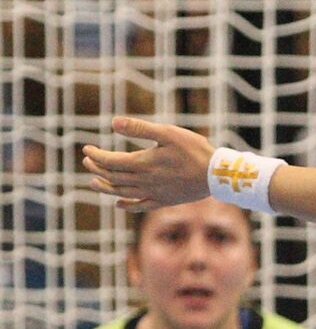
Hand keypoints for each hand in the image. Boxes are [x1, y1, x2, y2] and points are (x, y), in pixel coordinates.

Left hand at [82, 117, 214, 210]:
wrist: (215, 174)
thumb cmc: (194, 149)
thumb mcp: (168, 132)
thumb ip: (140, 128)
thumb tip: (113, 122)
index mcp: (143, 163)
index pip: (110, 161)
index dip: (96, 156)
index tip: (86, 149)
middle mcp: (144, 181)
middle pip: (113, 177)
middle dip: (97, 168)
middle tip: (87, 161)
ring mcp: (153, 193)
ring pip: (121, 193)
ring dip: (105, 187)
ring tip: (94, 182)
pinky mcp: (164, 200)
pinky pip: (140, 206)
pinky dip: (126, 206)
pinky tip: (118, 203)